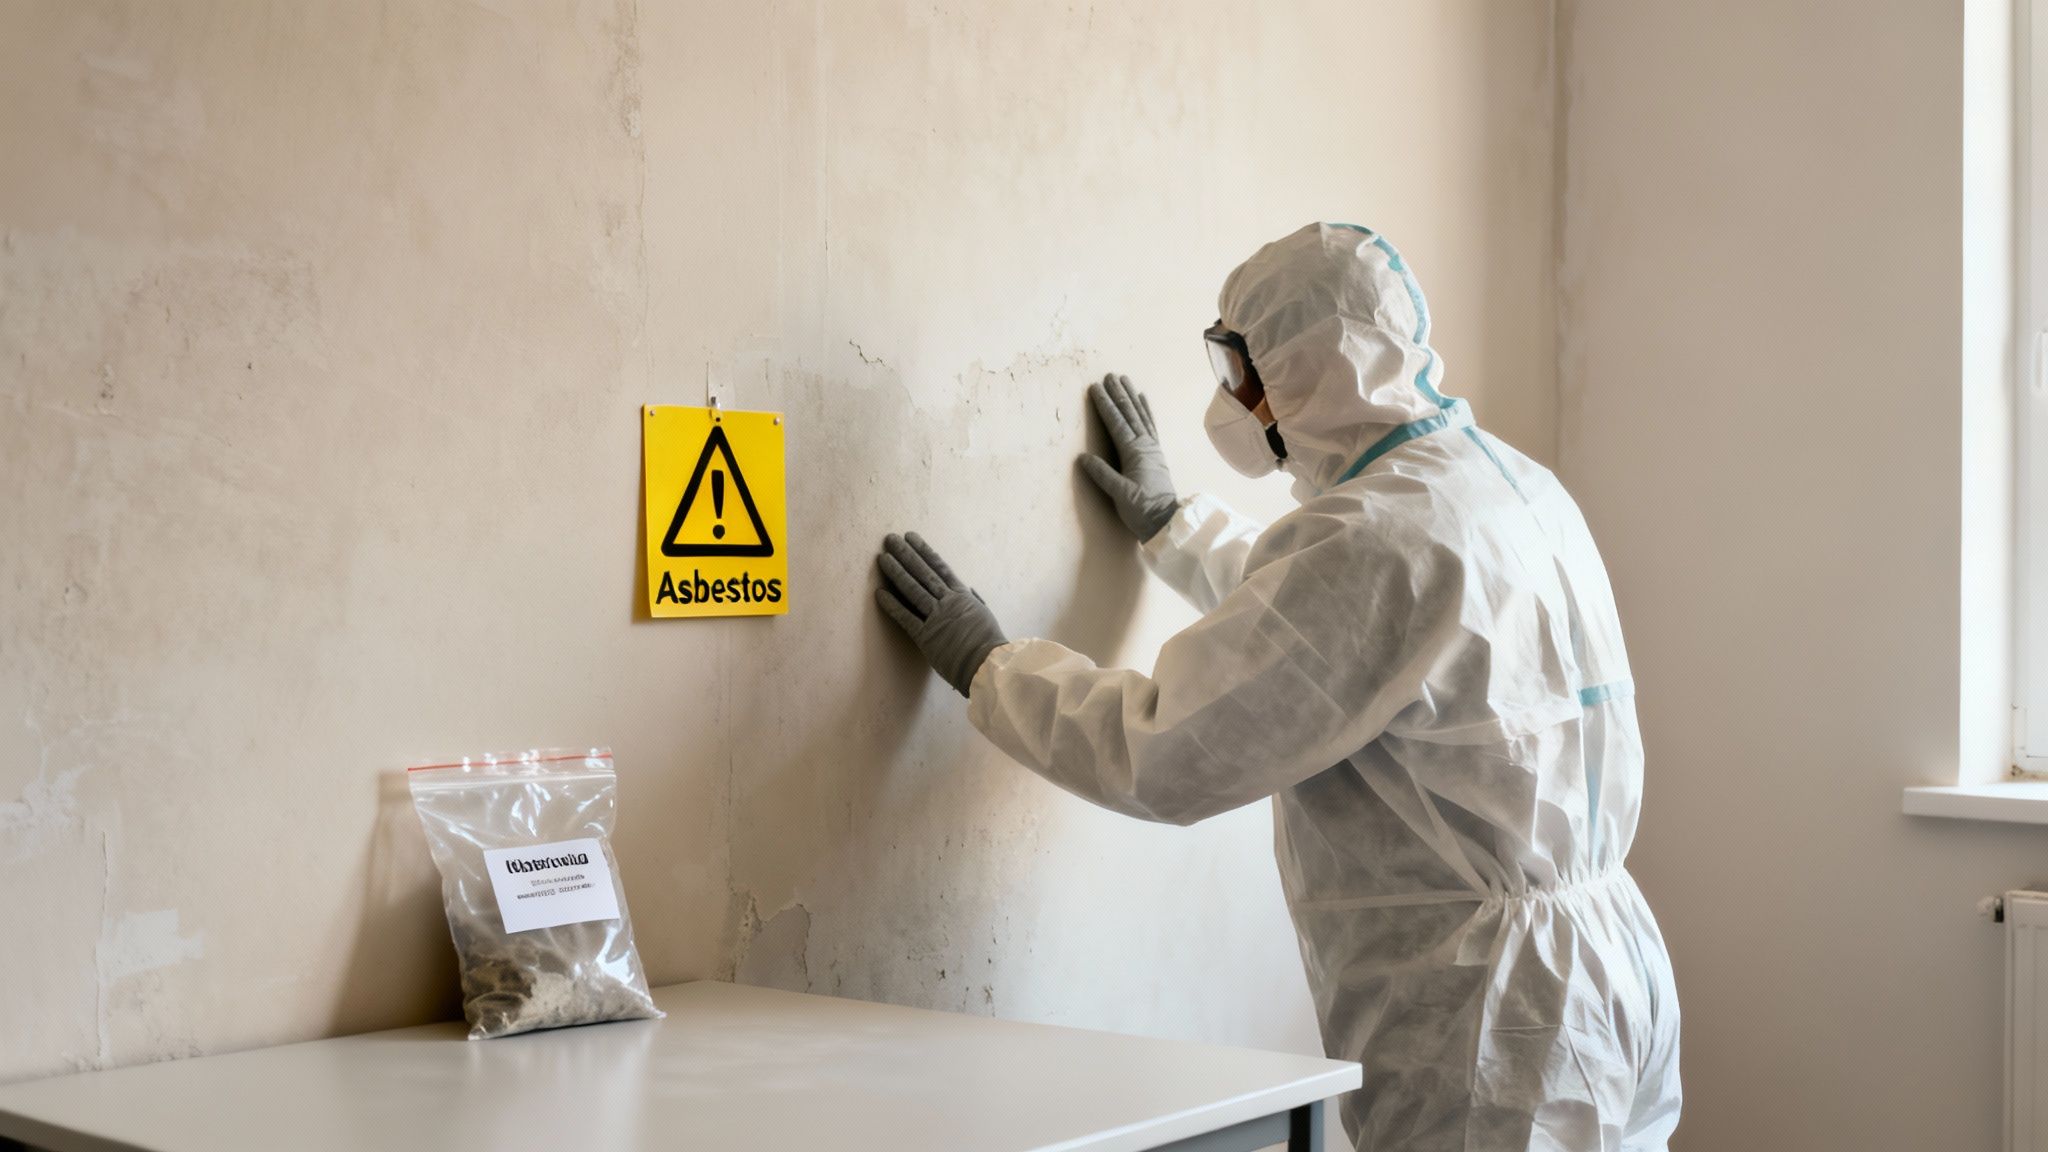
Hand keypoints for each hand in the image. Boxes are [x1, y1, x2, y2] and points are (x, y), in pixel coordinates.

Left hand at [875, 532, 1008, 696]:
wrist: (987, 665)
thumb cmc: (988, 643)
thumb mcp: (984, 616)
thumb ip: (974, 601)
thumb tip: (969, 590)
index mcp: (962, 596)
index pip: (940, 567)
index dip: (924, 551)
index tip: (912, 537)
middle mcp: (948, 602)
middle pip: (923, 573)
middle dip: (906, 554)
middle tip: (890, 539)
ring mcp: (936, 618)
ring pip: (912, 590)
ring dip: (896, 573)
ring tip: (883, 558)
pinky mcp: (926, 637)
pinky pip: (906, 618)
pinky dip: (892, 605)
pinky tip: (879, 593)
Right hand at [1079, 373, 1178, 541]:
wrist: (1167, 522)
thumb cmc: (1143, 510)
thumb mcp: (1119, 494)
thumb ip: (1102, 474)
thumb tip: (1083, 457)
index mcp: (1135, 452)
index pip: (1117, 423)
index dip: (1105, 405)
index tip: (1096, 388)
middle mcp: (1145, 446)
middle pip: (1130, 414)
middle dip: (1119, 394)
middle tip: (1110, 375)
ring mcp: (1153, 449)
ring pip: (1141, 416)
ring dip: (1132, 398)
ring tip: (1125, 381)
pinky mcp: (1156, 454)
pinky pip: (1151, 426)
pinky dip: (1146, 411)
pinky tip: (1143, 400)